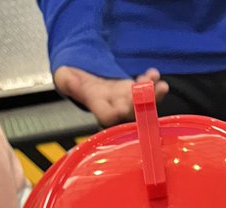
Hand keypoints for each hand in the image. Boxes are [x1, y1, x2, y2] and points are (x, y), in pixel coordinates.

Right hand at [53, 65, 168, 126]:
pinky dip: (151, 81)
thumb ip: (67, 80)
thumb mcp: (65, 77)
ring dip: (153, 95)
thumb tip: (68, 80)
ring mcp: (126, 99)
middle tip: (149, 95)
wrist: (85, 79)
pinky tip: (153, 73)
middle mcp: (114, 106)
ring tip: (161, 86)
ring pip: (142, 101)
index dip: (115, 114)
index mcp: (97, 105)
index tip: (121, 108)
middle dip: (140, 103)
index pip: (107, 116)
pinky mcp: (133, 90)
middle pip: (129, 110)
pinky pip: (146, 89)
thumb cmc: (74, 80)